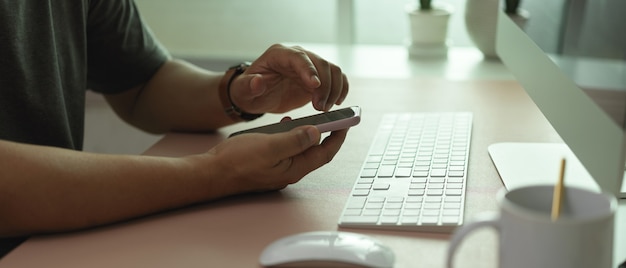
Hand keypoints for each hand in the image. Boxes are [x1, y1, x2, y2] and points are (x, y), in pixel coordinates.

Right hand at [202, 126, 347, 194]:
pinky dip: (291, 135)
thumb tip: (316, 133)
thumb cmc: (237, 161)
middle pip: (316, 151)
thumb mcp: (269, 146)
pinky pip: (287, 148)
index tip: (347, 121)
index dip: (338, 136)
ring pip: (301, 149)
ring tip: (315, 118)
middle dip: (328, 134)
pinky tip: (285, 124)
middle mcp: (290, 170)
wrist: (212, 173)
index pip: (325, 152)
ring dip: (309, 133)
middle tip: (336, 118)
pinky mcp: (268, 163)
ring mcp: (279, 168)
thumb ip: (295, 140)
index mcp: (295, 167)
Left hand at [228, 44, 348, 113]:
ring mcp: (310, 66)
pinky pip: (337, 78)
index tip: (314, 86)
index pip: (298, 57)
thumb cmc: (248, 91)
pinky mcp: (318, 78)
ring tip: (324, 108)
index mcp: (279, 55)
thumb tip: (258, 82)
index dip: (308, 70)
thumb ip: (249, 85)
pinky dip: (341, 89)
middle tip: (320, 107)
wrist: (256, 96)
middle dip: (324, 86)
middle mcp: (297, 56)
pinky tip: (337, 103)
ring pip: (333, 70)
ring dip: (334, 90)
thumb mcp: (243, 91)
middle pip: (320, 64)